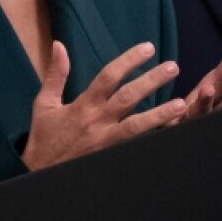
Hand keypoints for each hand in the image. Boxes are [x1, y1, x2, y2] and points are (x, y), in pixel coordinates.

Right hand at [21, 41, 186, 171]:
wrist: (38, 175)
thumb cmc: (44, 138)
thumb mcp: (44, 104)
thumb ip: (56, 74)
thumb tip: (59, 45)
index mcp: (82, 106)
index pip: (108, 77)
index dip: (128, 61)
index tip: (148, 48)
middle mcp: (97, 122)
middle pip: (128, 98)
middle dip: (151, 81)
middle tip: (172, 67)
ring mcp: (106, 142)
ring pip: (137, 126)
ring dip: (161, 114)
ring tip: (182, 103)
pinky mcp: (111, 157)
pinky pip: (137, 146)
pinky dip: (154, 138)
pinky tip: (172, 130)